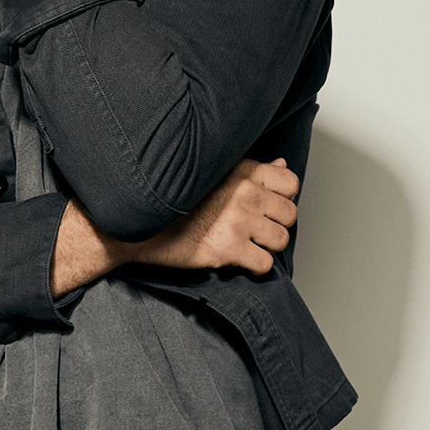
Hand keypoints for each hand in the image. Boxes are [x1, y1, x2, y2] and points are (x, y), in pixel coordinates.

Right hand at [50, 158, 298, 296]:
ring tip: (246, 244)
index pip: (290, 182)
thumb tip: (280, 164)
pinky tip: (239, 259)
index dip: (282, 197)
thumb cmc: (172, 196)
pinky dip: (255, 266)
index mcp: (242, 170)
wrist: (139, 221)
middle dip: (275, 224)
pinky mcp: (228, 248)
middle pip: (289, 214)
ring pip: (280, 239)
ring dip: (266, 245)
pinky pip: (264, 264)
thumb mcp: (213, 171)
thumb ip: (250, 168)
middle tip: (255, 228)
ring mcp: (238, 220)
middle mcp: (244, 192)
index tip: (267, 206)